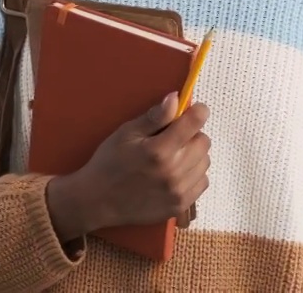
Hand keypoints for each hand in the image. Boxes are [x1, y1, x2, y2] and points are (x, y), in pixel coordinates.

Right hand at [48, 92, 210, 236]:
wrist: (97, 201)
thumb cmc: (109, 162)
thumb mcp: (126, 133)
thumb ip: (155, 117)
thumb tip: (176, 98)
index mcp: (159, 150)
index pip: (195, 122)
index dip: (198, 112)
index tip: (193, 111)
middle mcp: (173, 172)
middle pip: (204, 141)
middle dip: (193, 134)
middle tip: (174, 138)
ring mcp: (178, 191)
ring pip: (205, 162)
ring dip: (194, 155)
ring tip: (174, 156)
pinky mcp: (180, 206)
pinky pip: (203, 182)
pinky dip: (194, 174)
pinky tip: (176, 173)